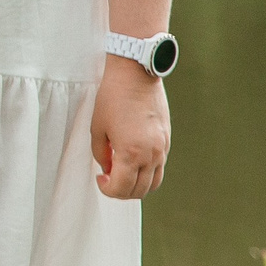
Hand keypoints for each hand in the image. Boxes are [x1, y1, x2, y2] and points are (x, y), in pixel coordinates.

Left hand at [93, 58, 169, 198]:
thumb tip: (108, 170)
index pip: (123, 189)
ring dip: (137, 185)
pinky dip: (147, 172)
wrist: (135, 75)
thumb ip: (101, 154)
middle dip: (122, 191)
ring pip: (154, 183)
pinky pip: (160, 167)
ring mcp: (162, 148)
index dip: (108, 190)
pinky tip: (132, 160)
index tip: (100, 179)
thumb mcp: (97, 128)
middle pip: (140, 191)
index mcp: (131, 153)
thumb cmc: (112, 98)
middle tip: (108, 179)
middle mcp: (151, 155)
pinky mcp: (167, 140)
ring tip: (121, 173)